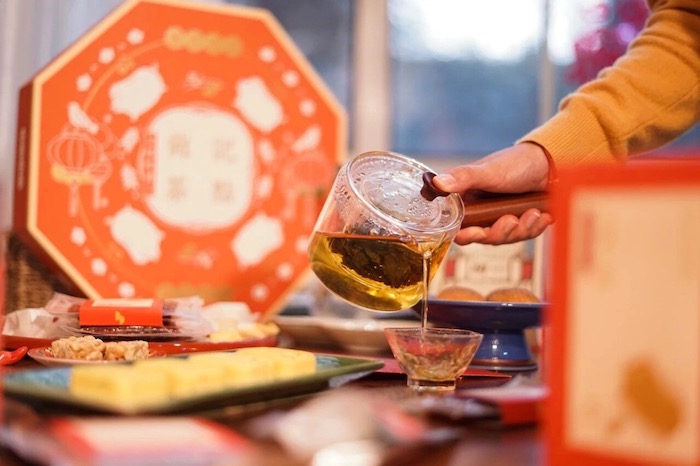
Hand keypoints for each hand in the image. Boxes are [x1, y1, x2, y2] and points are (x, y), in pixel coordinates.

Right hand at [433, 142, 554, 244]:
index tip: (474, 233)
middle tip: (510, 220)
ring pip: (506, 238)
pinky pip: (525, 235)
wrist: (550, 162)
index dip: (465, 234)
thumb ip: (463, 177)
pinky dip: (535, 227)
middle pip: (484, 237)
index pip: (458, 226)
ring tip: (533, 212)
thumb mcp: (488, 170)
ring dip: (521, 229)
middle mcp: (483, 212)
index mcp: (468, 200)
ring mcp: (502, 218)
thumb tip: (437, 183)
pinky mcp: (521, 222)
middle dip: (499, 232)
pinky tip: (542, 215)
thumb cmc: (516, 162)